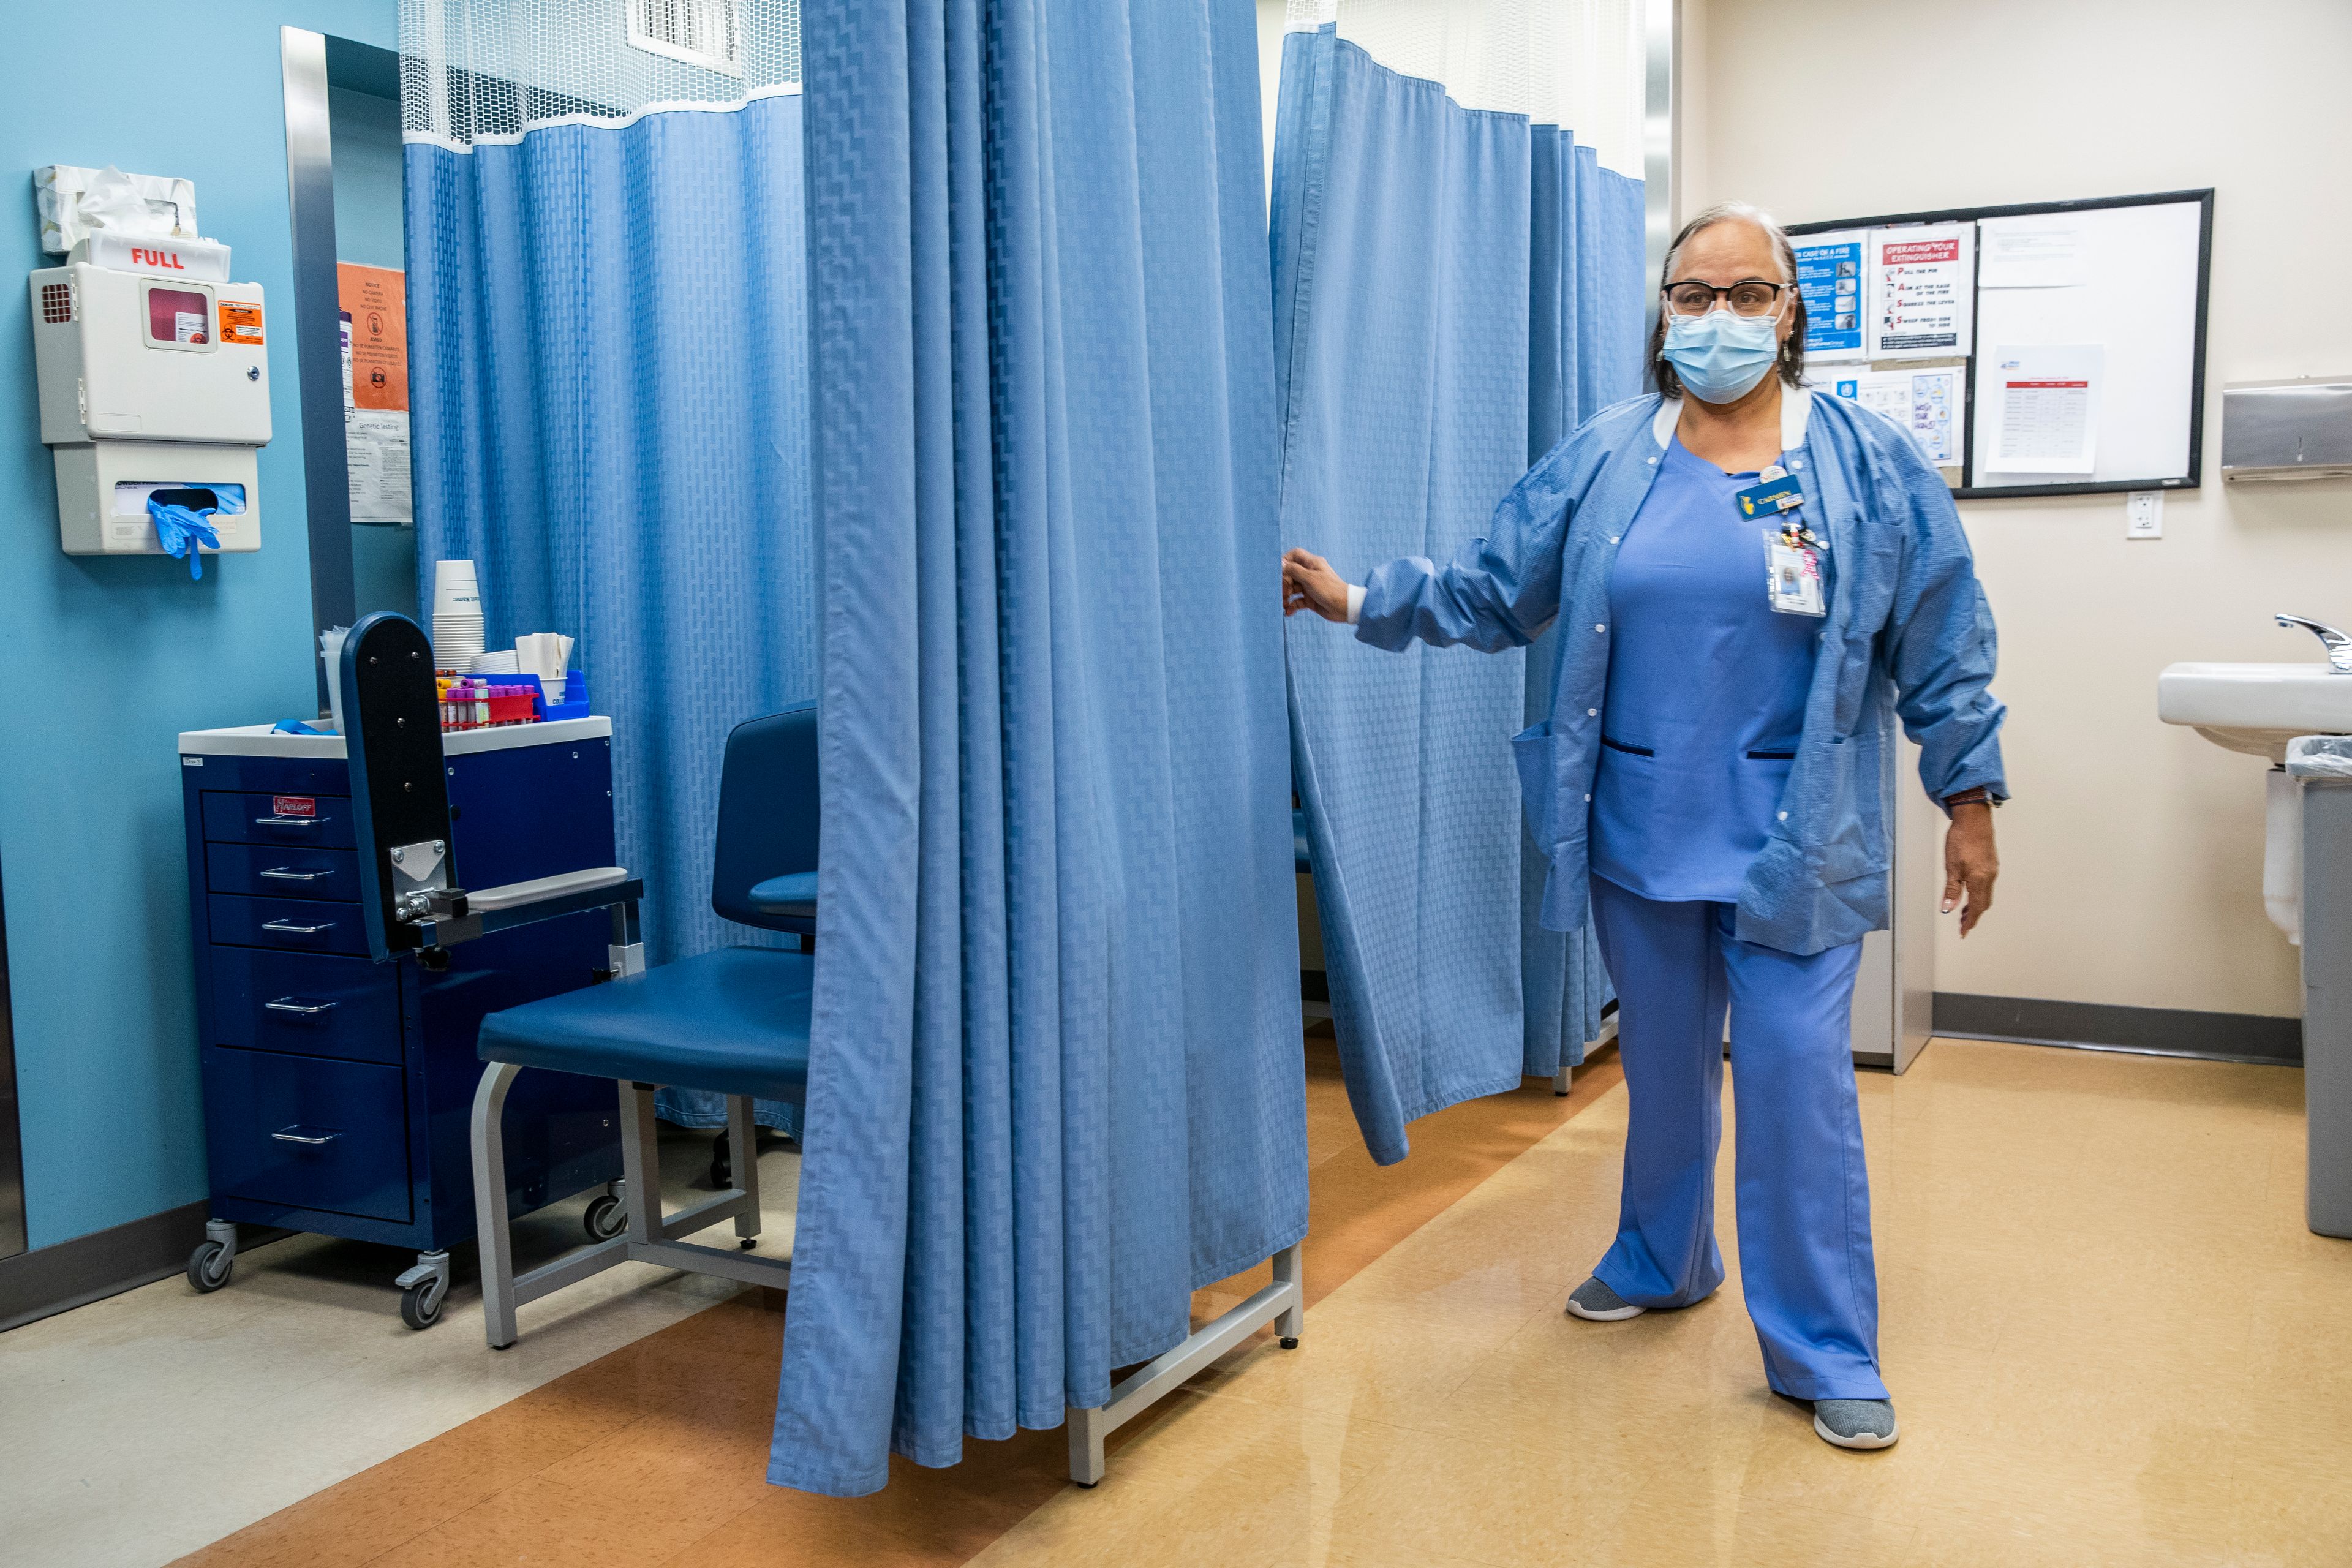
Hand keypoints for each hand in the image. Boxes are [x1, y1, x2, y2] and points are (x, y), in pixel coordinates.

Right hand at [1283, 548, 1351, 621]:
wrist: (1345, 608)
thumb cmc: (1330, 590)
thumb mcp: (1309, 578)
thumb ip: (1293, 570)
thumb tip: (1281, 563)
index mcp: (1312, 564)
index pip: (1295, 555)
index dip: (1285, 561)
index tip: (1278, 571)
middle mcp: (1310, 574)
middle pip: (1290, 574)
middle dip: (1283, 583)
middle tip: (1282, 592)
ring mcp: (1310, 587)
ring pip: (1292, 589)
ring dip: (1285, 596)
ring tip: (1283, 604)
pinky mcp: (1310, 600)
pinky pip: (1297, 601)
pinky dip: (1292, 606)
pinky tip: (1288, 612)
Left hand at [1942, 802, 1997, 936]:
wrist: (1974, 818)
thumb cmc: (1961, 838)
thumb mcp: (1951, 866)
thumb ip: (1951, 889)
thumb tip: (1948, 908)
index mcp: (1980, 879)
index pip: (1976, 908)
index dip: (1969, 921)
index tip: (1964, 931)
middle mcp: (1989, 876)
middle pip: (1983, 903)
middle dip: (1973, 916)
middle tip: (1962, 924)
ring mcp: (1992, 869)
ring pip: (1986, 894)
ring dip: (1976, 905)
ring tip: (1963, 911)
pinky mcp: (1991, 863)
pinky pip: (1987, 885)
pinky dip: (1979, 894)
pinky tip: (1970, 891)